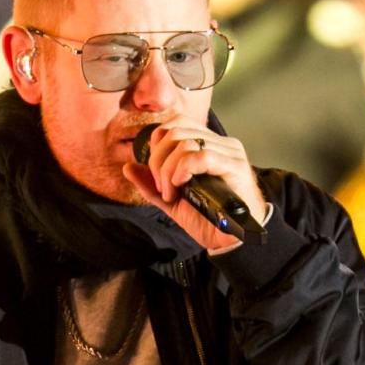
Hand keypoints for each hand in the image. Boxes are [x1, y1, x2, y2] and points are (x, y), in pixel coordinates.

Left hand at [123, 115, 266, 249]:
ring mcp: (229, 153)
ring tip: (172, 192)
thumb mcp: (172, 201)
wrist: (233, 241)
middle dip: (158, 160)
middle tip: (163, 187)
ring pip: (186, 142)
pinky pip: (202, 156)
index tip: (157, 175)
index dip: (157, 144)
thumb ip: (151, 184)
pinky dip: (183, 170)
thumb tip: (128, 167)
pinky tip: (181, 186)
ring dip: (168, 169)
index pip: (176, 123)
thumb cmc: (208, 219)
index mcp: (208, 145)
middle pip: (176, 130)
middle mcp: (221, 144)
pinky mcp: (235, 166)